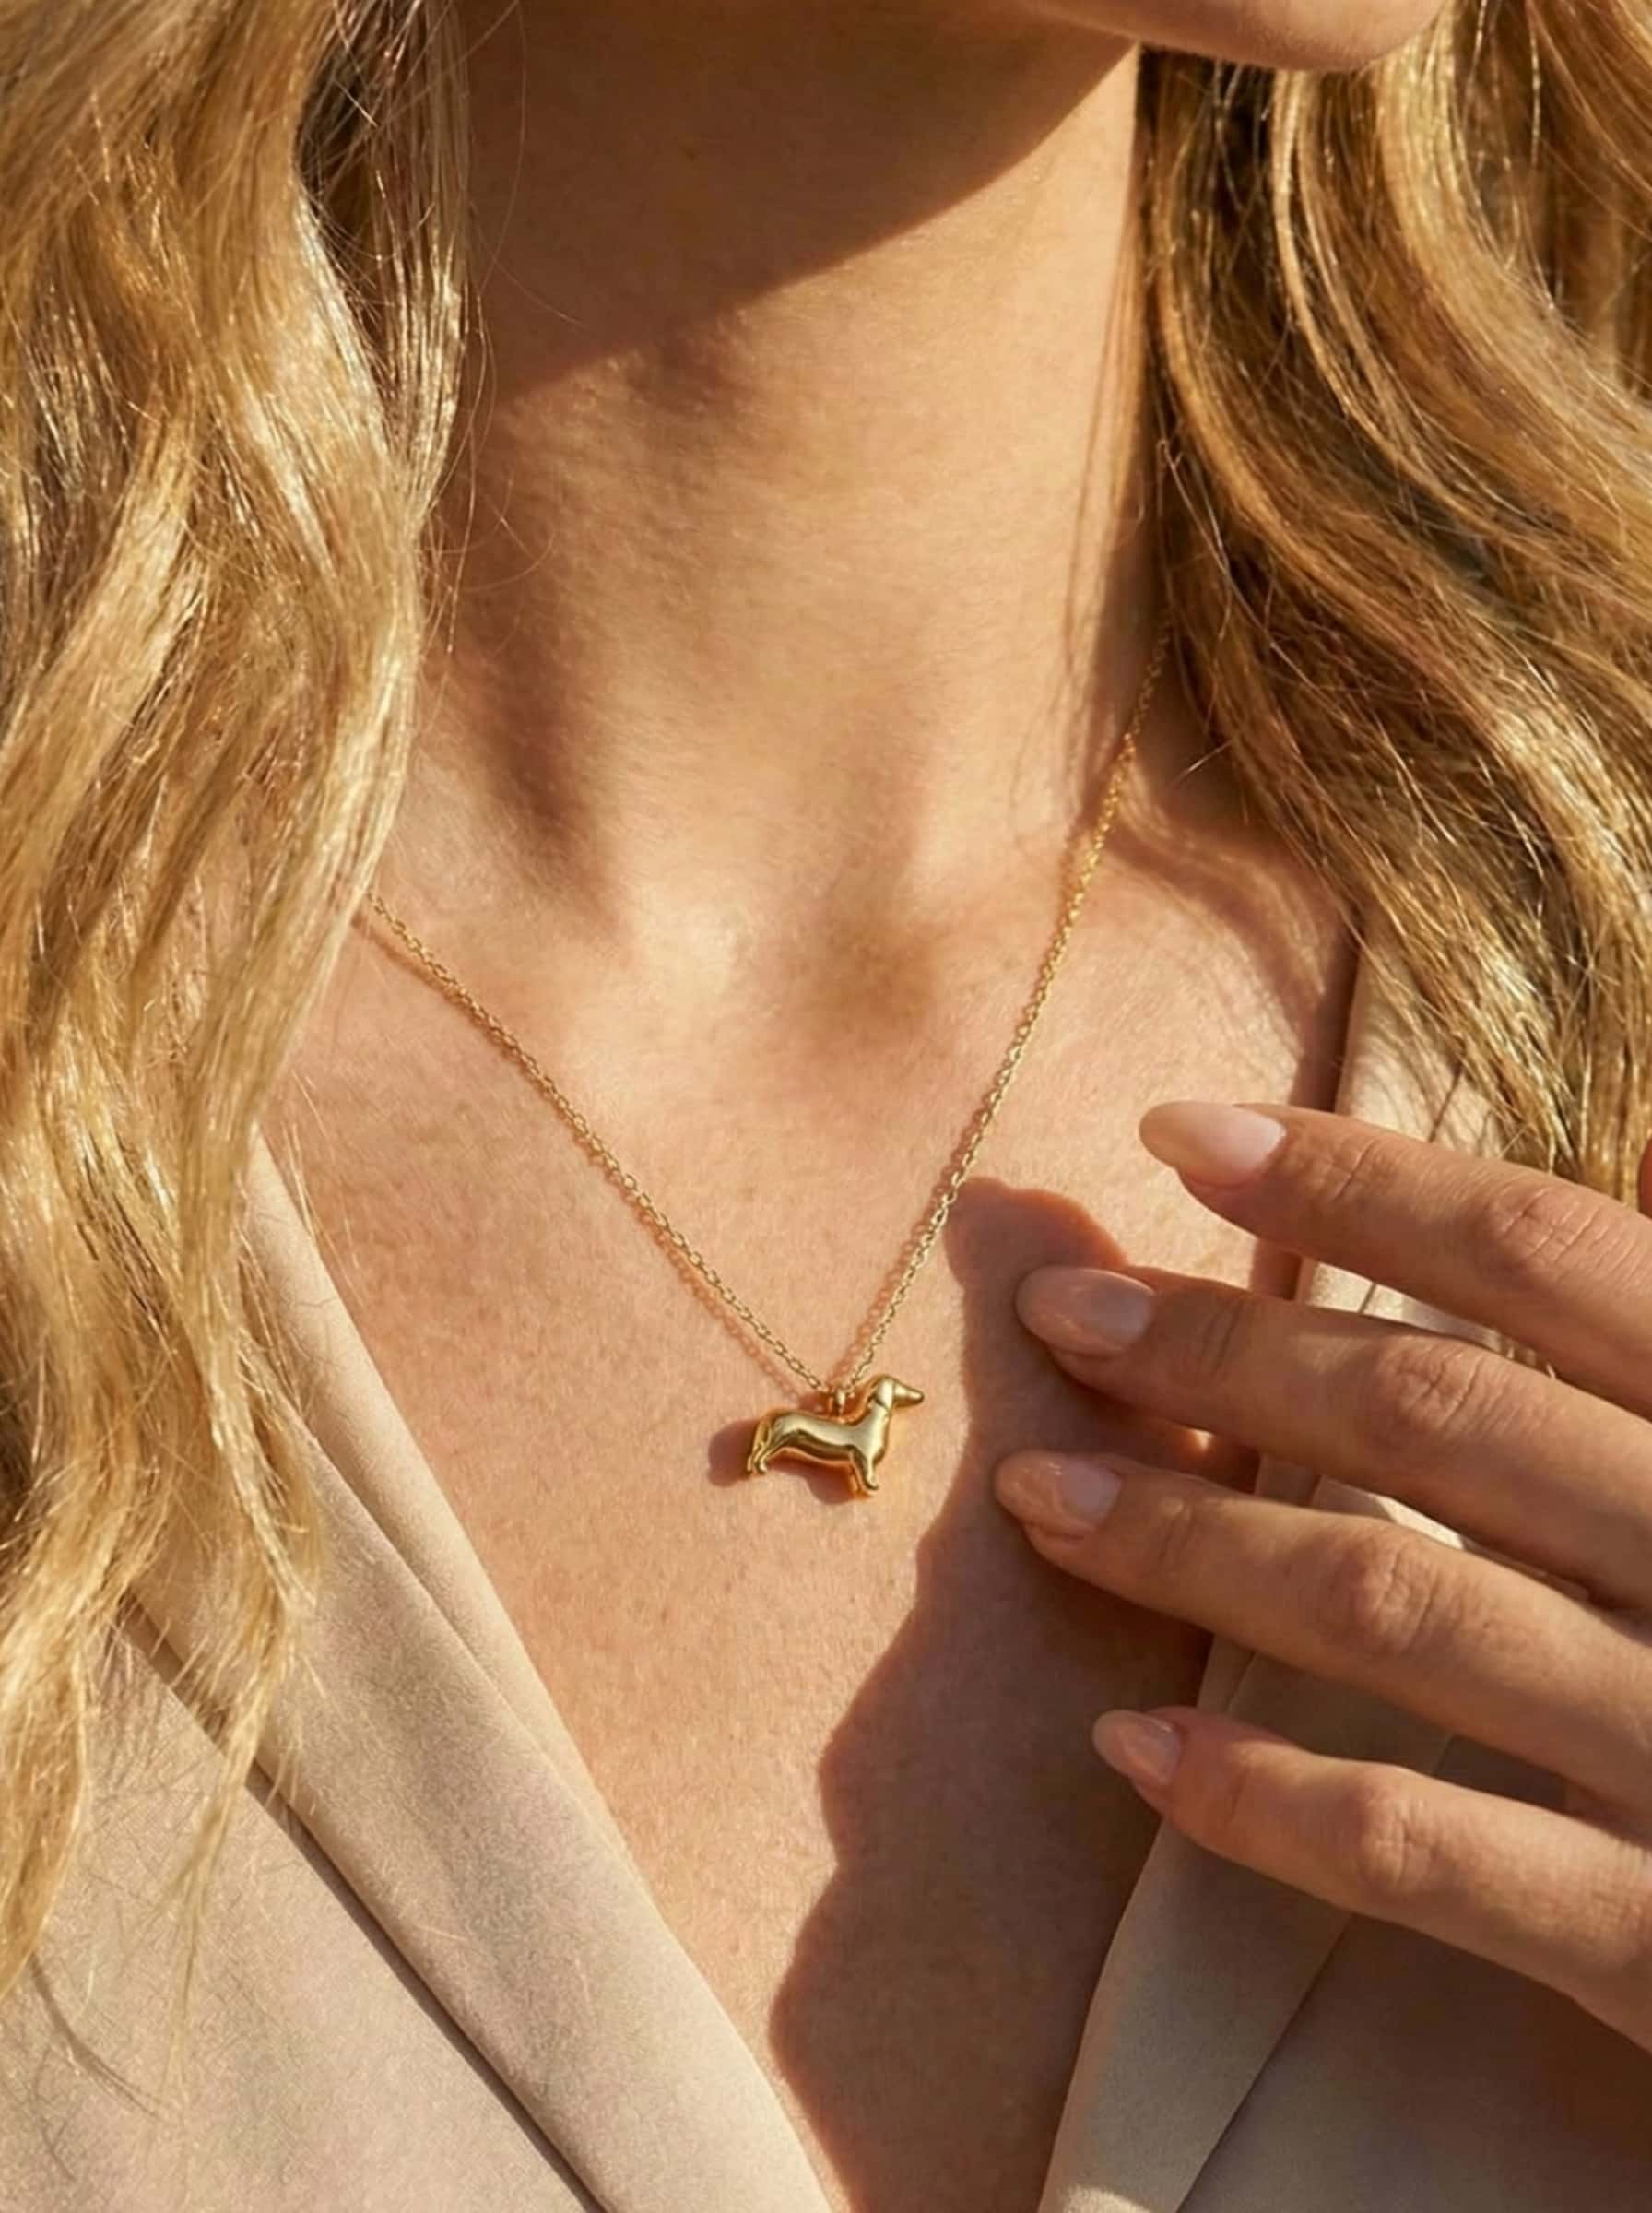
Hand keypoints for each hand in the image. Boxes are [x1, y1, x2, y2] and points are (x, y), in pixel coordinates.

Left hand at [993, 1099, 1651, 2054]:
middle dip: (1222, 1349)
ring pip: (1400, 1603)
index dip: (1356, 1178)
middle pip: (1435, 1409)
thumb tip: (1414, 1244)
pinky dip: (1269, 1795)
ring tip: (1039, 1499)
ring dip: (1196, 1541)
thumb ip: (1623, 1372)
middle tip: (1057, 1317)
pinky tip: (1133, 1744)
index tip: (1178, 1129)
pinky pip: (1432, 1852)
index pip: (1543, 1248)